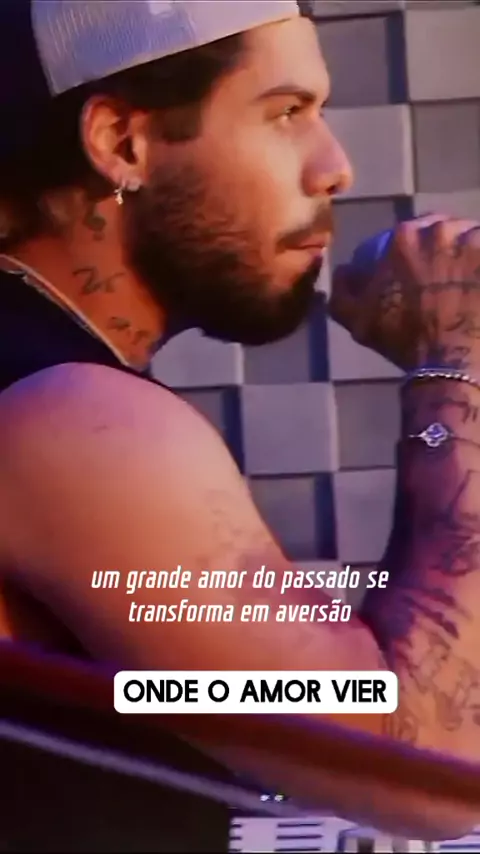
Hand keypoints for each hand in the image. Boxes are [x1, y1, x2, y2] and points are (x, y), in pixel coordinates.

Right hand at [329, 215, 479, 372]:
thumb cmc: (403, 339)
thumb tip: (345, 270)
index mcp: (404, 236)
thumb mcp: (356, 319)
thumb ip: (343, 290)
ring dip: (469, 254)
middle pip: (444, 231)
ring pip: (472, 238)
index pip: (409, 233)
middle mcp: (442, 229)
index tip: (417, 273)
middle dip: (443, 249)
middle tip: (445, 277)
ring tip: (467, 281)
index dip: (413, 253)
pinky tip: (477, 286)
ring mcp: (475, 240)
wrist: (450, 362)